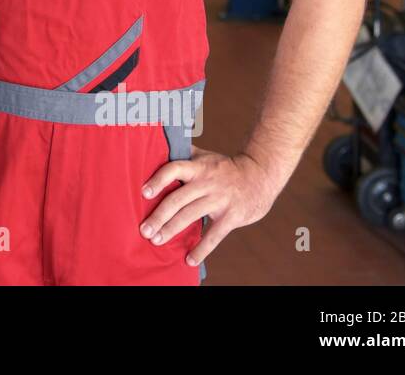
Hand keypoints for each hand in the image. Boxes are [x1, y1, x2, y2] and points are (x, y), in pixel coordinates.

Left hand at [139, 147, 278, 266]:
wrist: (260, 175)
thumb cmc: (225, 167)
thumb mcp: (205, 156)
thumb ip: (183, 154)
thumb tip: (157, 145)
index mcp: (197, 167)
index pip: (174, 169)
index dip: (158, 180)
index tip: (144, 193)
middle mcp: (207, 182)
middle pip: (178, 199)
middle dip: (159, 216)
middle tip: (144, 230)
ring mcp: (220, 200)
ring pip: (191, 216)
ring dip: (172, 230)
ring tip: (157, 241)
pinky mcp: (232, 216)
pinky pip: (214, 235)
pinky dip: (202, 249)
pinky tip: (189, 259)